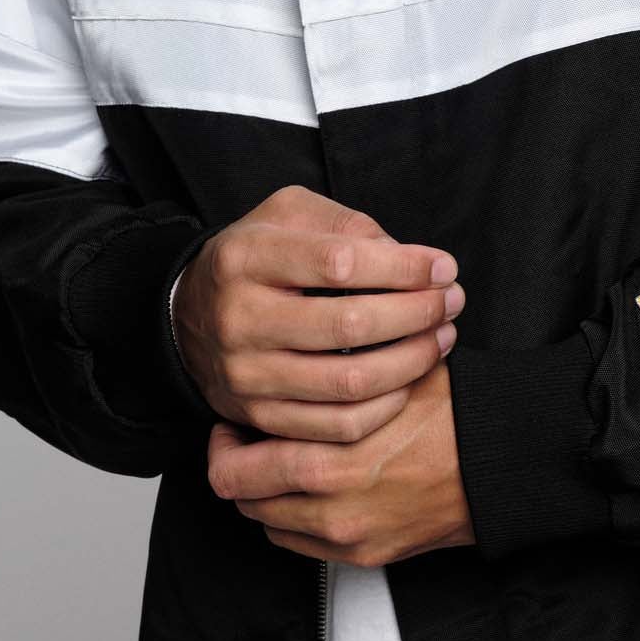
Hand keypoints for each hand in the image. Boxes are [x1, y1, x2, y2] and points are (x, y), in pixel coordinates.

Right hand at [172, 184, 464, 441]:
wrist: (188, 316)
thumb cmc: (255, 258)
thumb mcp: (287, 215)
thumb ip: (346, 224)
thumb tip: (410, 257)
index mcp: (245, 258)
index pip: (339, 263)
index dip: (403, 266)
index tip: (443, 267)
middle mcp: (239, 318)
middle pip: (349, 325)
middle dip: (417, 314)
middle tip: (451, 302)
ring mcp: (246, 374)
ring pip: (348, 382)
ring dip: (411, 361)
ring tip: (440, 338)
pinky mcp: (257, 415)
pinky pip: (335, 425)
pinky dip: (384, 406)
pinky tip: (407, 380)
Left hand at [207, 357, 473, 563]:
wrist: (504, 466)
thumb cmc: (454, 415)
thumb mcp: (386, 375)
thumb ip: (332, 374)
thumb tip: (295, 353)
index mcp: (325, 456)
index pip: (232, 462)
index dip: (225, 438)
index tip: (235, 423)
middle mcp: (327, 504)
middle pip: (240, 498)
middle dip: (237, 467)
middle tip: (246, 444)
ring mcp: (345, 536)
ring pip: (267, 523)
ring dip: (266, 495)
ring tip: (283, 466)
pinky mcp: (364, 555)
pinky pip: (302, 544)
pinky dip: (296, 520)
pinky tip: (314, 491)